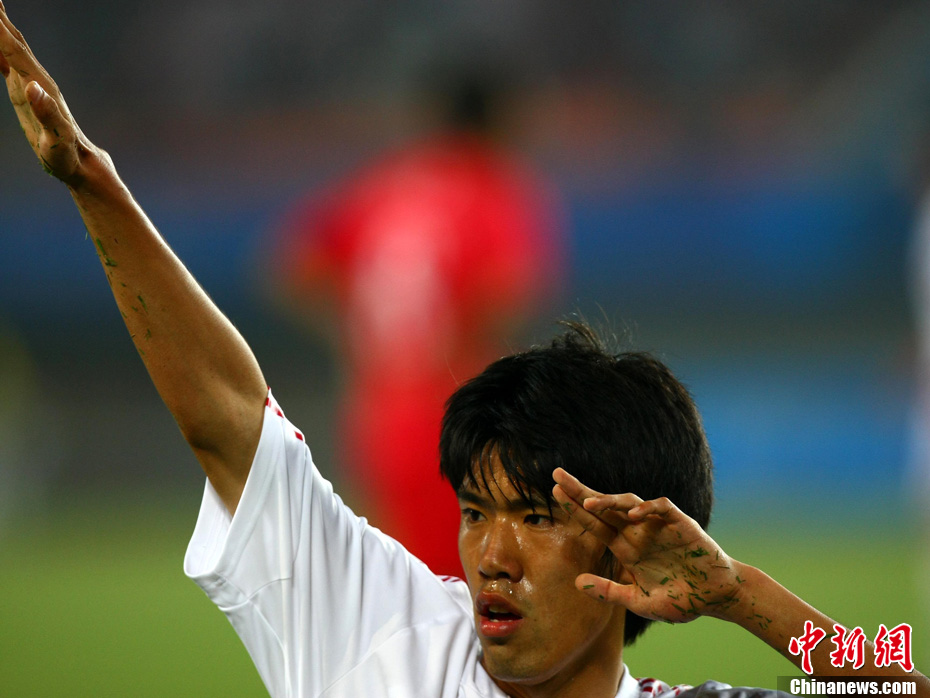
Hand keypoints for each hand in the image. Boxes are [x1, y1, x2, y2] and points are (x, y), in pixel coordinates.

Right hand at [0, 1, 98, 185]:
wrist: (78, 162)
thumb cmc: (67, 154)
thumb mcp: (57, 138)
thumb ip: (47, 113)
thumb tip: (33, 87)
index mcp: (41, 86)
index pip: (15, 51)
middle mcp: (37, 80)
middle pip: (14, 42)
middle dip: (0, 19)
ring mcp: (32, 84)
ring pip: (11, 48)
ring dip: (0, 28)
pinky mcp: (26, 93)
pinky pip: (8, 63)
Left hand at [552, 467, 744, 623]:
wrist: (716, 597)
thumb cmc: (681, 599)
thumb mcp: (640, 602)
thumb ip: (611, 592)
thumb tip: (577, 582)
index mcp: (626, 548)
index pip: (595, 523)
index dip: (575, 509)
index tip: (553, 493)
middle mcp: (637, 532)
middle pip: (604, 506)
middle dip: (580, 491)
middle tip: (557, 475)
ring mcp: (658, 526)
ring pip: (628, 503)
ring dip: (609, 501)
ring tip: (589, 504)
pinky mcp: (680, 523)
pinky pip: (661, 508)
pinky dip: (648, 509)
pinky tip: (634, 515)